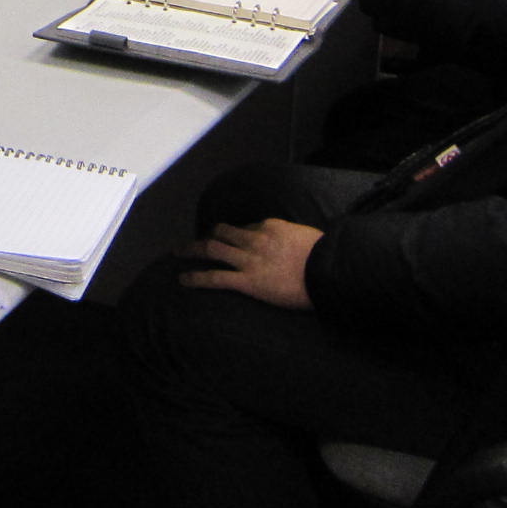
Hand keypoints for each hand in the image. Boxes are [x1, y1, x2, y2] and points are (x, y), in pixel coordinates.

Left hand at [179, 219, 319, 307]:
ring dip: (192, 249)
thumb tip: (288, 243)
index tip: (231, 241)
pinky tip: (183, 279)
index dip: (236, 234)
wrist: (328, 272)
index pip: (245, 227)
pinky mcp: (247, 281)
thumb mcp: (306, 237)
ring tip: (178, 252)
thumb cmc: (324, 256)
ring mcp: (248, 260)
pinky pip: (215, 278)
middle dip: (208, 235)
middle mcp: (254, 238)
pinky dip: (196, 277)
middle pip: (222, 232)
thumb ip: (290, 237)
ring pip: (212, 249)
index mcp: (270, 226)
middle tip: (198, 242)